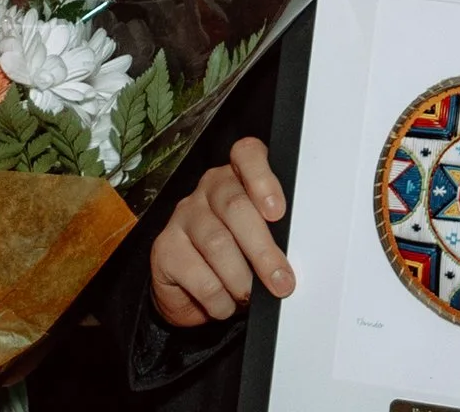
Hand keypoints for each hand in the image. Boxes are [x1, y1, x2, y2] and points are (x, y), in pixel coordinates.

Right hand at [149, 137, 293, 326]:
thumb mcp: (261, 243)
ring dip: (241, 279)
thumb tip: (294, 264)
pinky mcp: (165, 247)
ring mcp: (185, 216)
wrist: (192, 292)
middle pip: (235, 206)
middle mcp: (209, 189)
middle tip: (281, 281)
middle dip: (263, 250)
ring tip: (250, 297)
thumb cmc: (239, 259)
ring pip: (218, 243)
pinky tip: (224, 304)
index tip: (277, 212)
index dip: (262, 179)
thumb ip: (277, 239)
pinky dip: (219, 299)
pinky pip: (198, 275)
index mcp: (239, 177)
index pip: (247, 155)